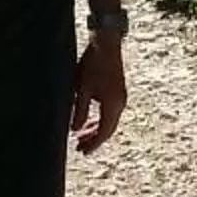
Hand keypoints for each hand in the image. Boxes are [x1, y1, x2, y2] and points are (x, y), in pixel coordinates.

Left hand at [72, 32, 126, 151]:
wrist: (106, 44)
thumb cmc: (93, 64)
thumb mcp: (82, 89)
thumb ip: (80, 111)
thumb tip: (75, 130)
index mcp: (112, 105)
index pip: (104, 132)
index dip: (93, 143)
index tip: (83, 151)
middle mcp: (120, 103)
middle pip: (108, 129)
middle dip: (94, 139)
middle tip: (79, 148)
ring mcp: (121, 97)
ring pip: (109, 121)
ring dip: (96, 130)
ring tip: (81, 136)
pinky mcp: (118, 92)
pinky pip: (110, 112)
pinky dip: (100, 119)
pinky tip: (89, 121)